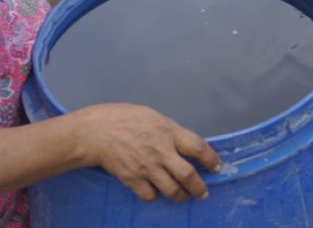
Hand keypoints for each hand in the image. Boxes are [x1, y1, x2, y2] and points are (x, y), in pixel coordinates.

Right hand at [76, 104, 220, 202]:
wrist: (96, 132)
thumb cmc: (124, 119)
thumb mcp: (154, 117)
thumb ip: (171, 132)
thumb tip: (186, 146)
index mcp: (168, 132)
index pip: (198, 147)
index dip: (211, 160)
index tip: (216, 167)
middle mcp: (160, 151)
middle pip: (188, 175)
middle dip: (199, 188)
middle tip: (203, 192)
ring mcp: (146, 167)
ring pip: (172, 190)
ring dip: (181, 196)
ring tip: (183, 196)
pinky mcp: (132, 179)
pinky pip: (150, 195)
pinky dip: (156, 196)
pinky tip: (156, 191)